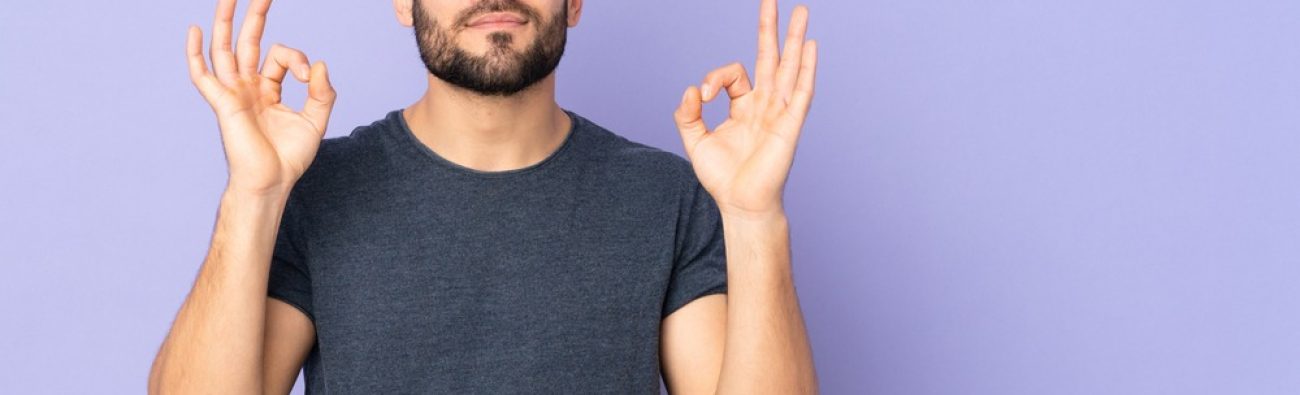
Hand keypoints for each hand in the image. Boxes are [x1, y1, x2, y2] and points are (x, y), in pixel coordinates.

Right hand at [187, 0, 336, 195]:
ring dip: (226, 22)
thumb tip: (320, 64)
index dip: (298, 59)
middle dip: (254, 15)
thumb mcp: (316, 121)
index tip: (310, 77)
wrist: (272, 182)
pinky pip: (203, 75)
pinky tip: (194, 30)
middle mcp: (247, 87)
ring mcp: (233, 93)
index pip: (280, 56)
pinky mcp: (223, 104)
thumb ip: (323, 93)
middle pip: (248, 42)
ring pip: (224, 49)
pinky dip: (195, 53)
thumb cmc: (290, 158)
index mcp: (268, 89)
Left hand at [673, 0, 816, 218]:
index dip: (714, 78)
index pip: (734, 73)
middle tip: (774, 0)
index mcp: (744, 106)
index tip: (701, 97)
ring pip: (789, 68)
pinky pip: (800, 92)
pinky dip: (806, 69)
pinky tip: (810, 46)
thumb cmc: (722, 177)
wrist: (740, 204)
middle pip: (771, 57)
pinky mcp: (790, 126)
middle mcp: (765, 104)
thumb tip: (691, 89)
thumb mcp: (695, 141)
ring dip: (795, 39)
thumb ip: (688, 114)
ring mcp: (779, 113)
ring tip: (801, 11)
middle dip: (771, 28)